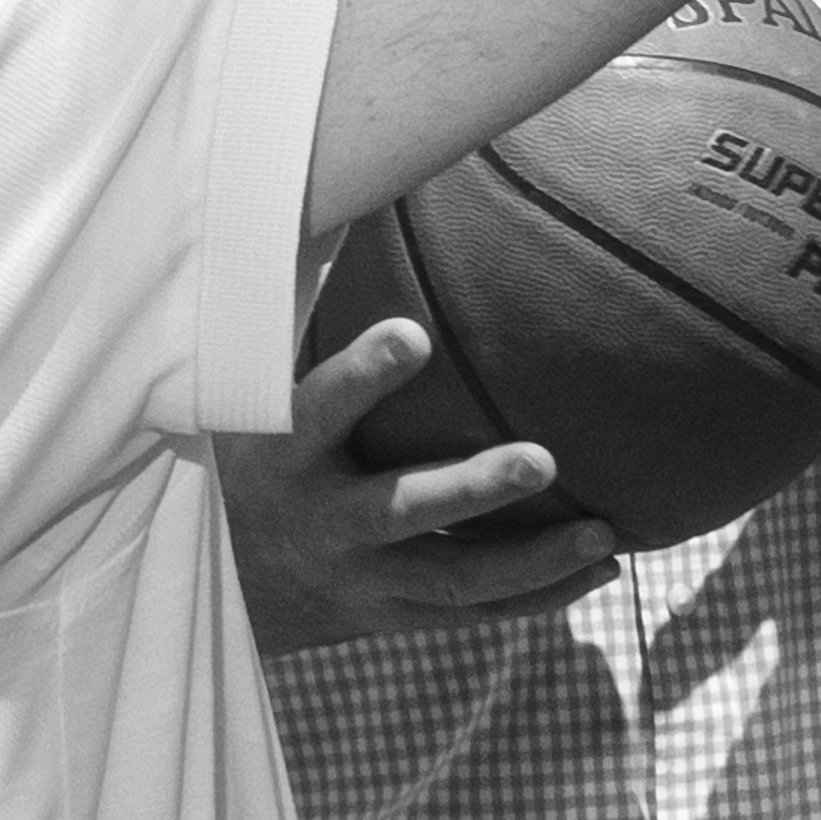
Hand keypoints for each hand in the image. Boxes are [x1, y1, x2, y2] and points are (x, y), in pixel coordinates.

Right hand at [217, 316, 613, 649]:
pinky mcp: (388, 614)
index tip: (414, 332)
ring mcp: (358, 577)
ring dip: (530, 560)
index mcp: (283, 454)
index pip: (318, 409)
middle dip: (471, 490)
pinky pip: (469, 611)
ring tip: (605, 533)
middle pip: (400, 510)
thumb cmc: (252, 455)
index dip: (361, 375)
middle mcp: (321, 521)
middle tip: (542, 458)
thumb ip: (297, 328)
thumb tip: (352, 206)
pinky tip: (599, 569)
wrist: (215, 585)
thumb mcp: (249, 399)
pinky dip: (534, 596)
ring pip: (451, 578)